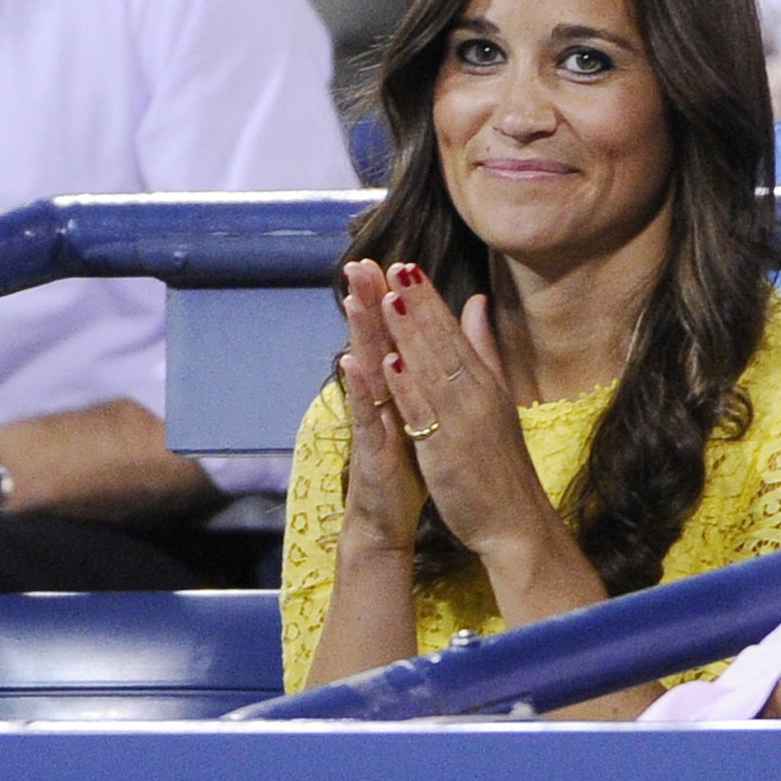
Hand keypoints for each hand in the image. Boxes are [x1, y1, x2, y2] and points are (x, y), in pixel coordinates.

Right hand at [335, 259, 425, 550]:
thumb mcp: (419, 416)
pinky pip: (363, 414)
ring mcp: (370, 421)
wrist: (388, 520)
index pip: (394, 337)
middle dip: (366, 302)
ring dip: (358, 334)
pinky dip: (358, 388)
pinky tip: (351, 362)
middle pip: (373, 343)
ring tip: (353, 297)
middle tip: (358, 261)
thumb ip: (421, 380)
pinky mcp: (369, 448)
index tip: (392, 260)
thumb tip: (429, 349)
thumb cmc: (404, 467)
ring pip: (364, 371)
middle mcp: (379, 399)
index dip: (392, 301)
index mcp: (397, 390)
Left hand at [376, 263, 561, 562]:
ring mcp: (463, 422)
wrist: (516, 522)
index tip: (406, 265)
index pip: (453, 332)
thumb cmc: (500, 463)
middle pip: (441, 343)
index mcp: (484, 382)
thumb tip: (474, 303)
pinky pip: (426, 414)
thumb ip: (482, 350)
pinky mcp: (448, 451)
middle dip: (416, 304)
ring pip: (432, 371)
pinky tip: (390, 364)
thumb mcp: (495, 397)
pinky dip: (409, 387)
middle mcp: (476, 395)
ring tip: (388, 299)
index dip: (428, 299)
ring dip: (410, 335)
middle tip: (393, 266)